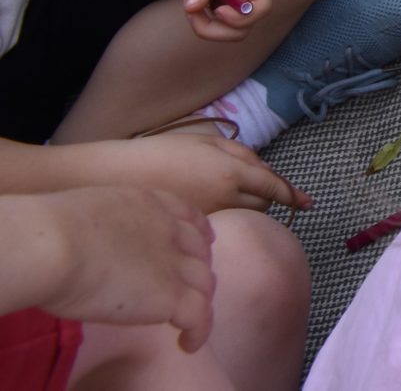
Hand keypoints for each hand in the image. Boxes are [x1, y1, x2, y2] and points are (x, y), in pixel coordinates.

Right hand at [14, 188, 215, 352]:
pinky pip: (198, 315)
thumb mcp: (86, 216)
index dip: (199, 232)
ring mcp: (172, 263)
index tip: (204, 241)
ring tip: (189, 322)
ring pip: (204, 283)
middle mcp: (167, 230)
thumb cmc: (48, 233)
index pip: (187, 216)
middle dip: (200, 268)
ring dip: (201, 301)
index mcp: (146, 205)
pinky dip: (199, 331)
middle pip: (200, 251)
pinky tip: (188, 343)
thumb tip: (88, 246)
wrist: (54, 247)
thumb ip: (102, 228)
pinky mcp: (169, 295)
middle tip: (190, 288)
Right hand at [78, 132, 309, 216]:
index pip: (273, 186)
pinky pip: (222, 228)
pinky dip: (226, 221)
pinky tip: (210, 212)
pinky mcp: (191, 232)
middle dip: (266, 198)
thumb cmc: (161, 152)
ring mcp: (208, 218)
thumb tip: (264, 171)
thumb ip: (242, 154)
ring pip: (243, 218)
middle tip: (256, 188)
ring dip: (247, 210)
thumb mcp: (207, 141)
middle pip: (262, 205)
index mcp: (231, 172)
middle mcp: (225, 199)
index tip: (308, 202)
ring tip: (227, 198)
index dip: (292, 195)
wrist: (116, 177)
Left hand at [169, 0, 271, 42]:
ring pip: (235, 29)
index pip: (262, 7)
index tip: (216, 9)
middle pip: (246, 26)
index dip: (241, 17)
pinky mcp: (233, 2)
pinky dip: (208, 21)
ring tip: (191, 8)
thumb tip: (193, 8)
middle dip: (216, 29)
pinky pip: (226, 23)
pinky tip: (196, 4)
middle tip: (192, 12)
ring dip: (210, 27)